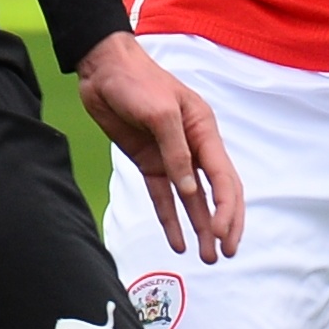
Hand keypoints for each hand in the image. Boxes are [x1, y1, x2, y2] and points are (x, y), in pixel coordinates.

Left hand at [75, 31, 242, 262]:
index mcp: (205, 131)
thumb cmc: (137, 81)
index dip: (226, 209)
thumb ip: (176, 152)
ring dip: (201, 228)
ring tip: (208, 258)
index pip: (224, 178)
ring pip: (192, 200)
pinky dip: (171, 219)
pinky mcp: (149, 162)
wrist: (103, 70)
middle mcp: (194, 147)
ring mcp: (171, 157)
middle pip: (216, 193)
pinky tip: (177, 242)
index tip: (221, 234)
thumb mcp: (160, 113)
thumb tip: (191, 190)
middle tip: (225, 254)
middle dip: (223, 225)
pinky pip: (163, 196)